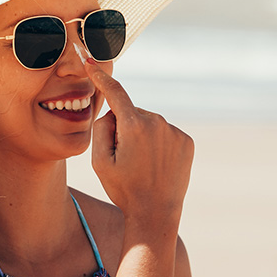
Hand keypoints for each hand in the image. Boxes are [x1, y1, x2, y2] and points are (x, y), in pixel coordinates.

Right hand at [84, 58, 193, 223]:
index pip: (115, 93)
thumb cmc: (124, 189)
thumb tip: (112, 113)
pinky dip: (158, 145)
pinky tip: (156, 166)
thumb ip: (100, 129)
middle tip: (124, 160)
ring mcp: (174, 132)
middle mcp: (157, 123)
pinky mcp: (186, 141)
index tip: (90, 62)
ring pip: (148, 125)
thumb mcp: (99, 162)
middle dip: (124, 129)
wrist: (155, 214)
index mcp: (133, 126)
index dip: (101, 78)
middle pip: (131, 114)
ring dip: (141, 138)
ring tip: (142, 167)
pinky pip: (164, 134)